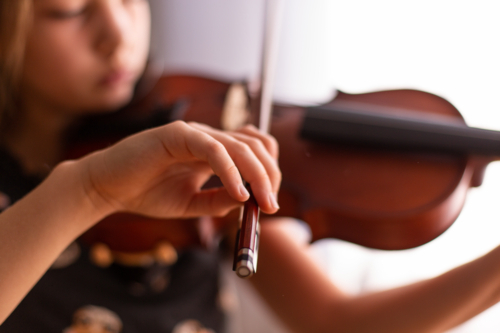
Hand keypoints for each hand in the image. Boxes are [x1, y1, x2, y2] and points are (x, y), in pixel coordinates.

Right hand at [78, 121, 280, 218]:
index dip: (268, 172)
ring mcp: (194, 133)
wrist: (106, 188)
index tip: (270, 203)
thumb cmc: (145, 193)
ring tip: (262, 201)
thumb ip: (218, 200)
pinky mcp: (177, 134)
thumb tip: (249, 200)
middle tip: (271, 204)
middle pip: (254, 146)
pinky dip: (230, 171)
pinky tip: (238, 192)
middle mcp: (208, 138)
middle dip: (269, 175)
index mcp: (213, 151)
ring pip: (239, 145)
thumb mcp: (191, 203)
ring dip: (257, 174)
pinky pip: (213, 149)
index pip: (254, 150)